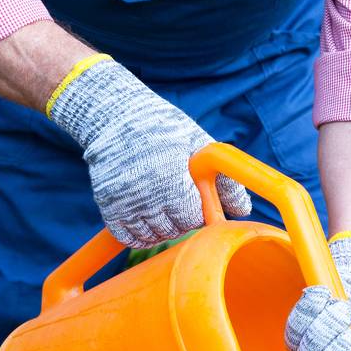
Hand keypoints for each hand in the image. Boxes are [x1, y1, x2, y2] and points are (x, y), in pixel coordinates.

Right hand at [48, 54, 250, 246]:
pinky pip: (127, 236)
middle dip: (182, 222)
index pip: (191, 218)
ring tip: (165, 210)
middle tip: (181, 204)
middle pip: (173, 229)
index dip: (197, 213)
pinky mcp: (107, 203)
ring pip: (151, 235)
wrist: (114, 115)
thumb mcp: (198, 144)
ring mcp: (124, 199)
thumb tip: (243, 209)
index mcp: (172, 177)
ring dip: (162, 229)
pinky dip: (139, 235)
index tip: (196, 201)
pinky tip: (147, 221)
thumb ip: (223, 178)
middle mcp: (146, 192)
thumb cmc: (162, 128)